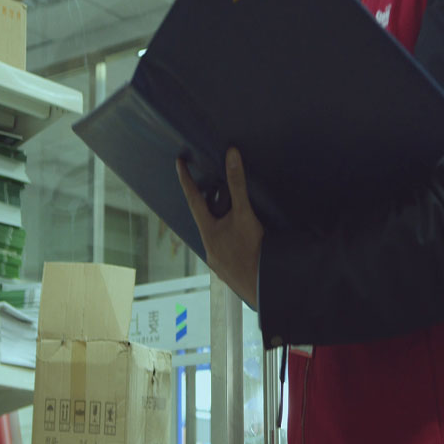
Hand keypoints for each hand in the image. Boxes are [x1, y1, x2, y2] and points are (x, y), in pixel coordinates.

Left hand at [177, 147, 263, 308]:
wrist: (264, 287)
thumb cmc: (252, 251)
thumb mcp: (244, 213)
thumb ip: (237, 184)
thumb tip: (231, 155)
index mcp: (208, 232)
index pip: (194, 199)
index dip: (186, 180)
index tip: (179, 163)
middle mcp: (209, 248)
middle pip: (206, 219)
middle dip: (209, 203)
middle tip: (212, 187)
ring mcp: (218, 263)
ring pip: (216, 236)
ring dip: (222, 224)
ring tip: (232, 214)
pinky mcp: (229, 272)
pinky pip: (226, 250)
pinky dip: (231, 240)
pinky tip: (242, 241)